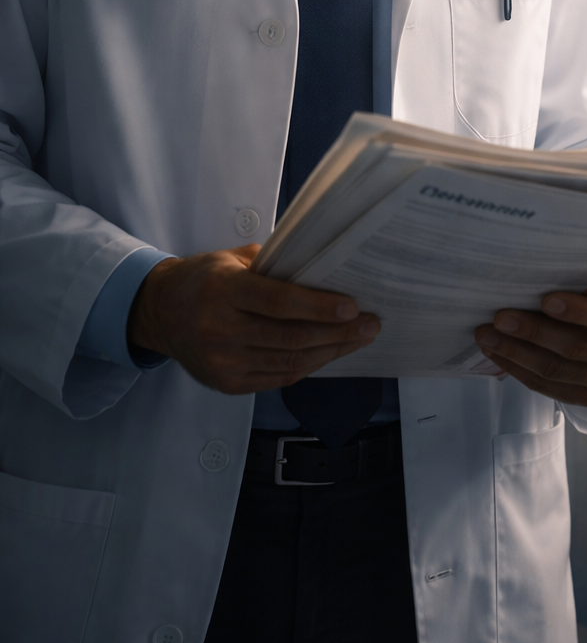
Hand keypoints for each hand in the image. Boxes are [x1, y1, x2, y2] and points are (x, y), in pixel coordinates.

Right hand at [128, 245, 379, 394]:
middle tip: (371, 325)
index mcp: (223, 291)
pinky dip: (308, 367)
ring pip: (289, 363)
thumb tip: (324, 268)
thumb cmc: (204, 278)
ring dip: (330, 352)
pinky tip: (329, 353)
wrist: (159, 312)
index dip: (318, 306)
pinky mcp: (226, 384)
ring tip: (359, 339)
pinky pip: (278, 378)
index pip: (278, 302)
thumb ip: (274, 265)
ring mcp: (222, 362)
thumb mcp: (232, 258)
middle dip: (338, 333)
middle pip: (291, 338)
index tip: (352, 306)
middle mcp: (220, 330)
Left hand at [475, 288, 586, 406]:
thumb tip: (532, 271)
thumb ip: (583, 282)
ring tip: (488, 337)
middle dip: (533, 333)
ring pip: (556, 371)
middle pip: (576, 348)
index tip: (545, 299)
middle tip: (500, 318)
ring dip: (516, 354)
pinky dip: (519, 370)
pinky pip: (548, 388)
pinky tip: (498, 355)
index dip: (577, 311)